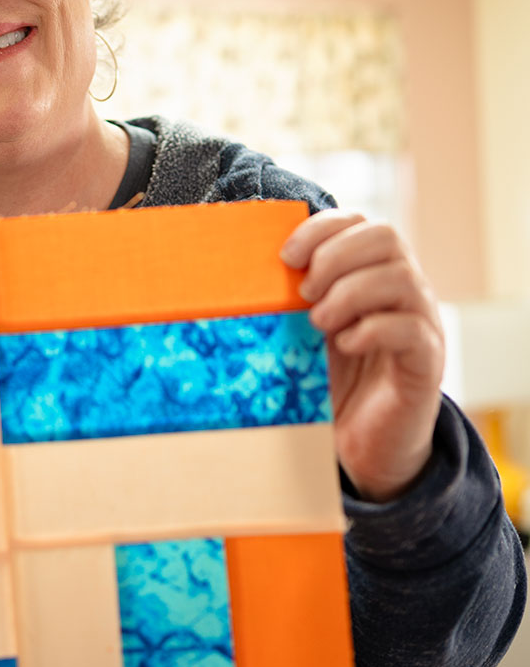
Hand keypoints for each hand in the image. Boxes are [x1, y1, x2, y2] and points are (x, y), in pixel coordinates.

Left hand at [280, 210, 444, 502]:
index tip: (286, 257)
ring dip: (349, 293)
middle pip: (385, 236)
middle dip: (335, 257)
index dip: (322, 229)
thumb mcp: (303, 333)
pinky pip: (411, 329)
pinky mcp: (427, 360)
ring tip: (318, 323)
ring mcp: (421, 322)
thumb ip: (290, 301)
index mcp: (374, 273)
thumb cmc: (332, 382)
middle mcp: (405, 289)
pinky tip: (345, 345)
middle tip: (305, 292)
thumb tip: (239, 272)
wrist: (364, 444)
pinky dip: (371, 330)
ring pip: (400, 277)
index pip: (360, 222)